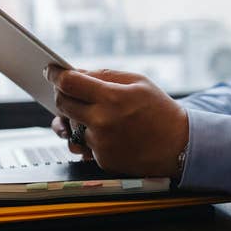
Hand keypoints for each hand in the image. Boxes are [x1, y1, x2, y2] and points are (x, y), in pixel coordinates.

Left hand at [45, 67, 188, 177]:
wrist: (179, 145)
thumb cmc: (159, 110)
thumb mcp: (138, 82)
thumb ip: (105, 75)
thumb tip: (76, 72)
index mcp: (112, 98)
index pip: (69, 83)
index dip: (56, 74)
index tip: (50, 70)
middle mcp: (102, 122)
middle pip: (63, 104)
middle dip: (61, 94)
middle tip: (67, 89)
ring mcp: (101, 144)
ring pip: (69, 126)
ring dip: (73, 117)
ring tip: (89, 112)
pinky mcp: (102, 160)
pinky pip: (84, 144)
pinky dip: (90, 136)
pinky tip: (106, 131)